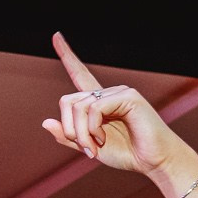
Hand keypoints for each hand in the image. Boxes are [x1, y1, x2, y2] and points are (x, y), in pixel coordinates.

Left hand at [41, 32, 197, 190]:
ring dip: (81, 133)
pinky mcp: (128, 96)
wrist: (153, 161)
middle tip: (85, 149)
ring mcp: (118, 92)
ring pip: (80, 107)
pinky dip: (92, 128)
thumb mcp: (89, 147)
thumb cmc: (127, 153)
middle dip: (70, 130)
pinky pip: (94, 108)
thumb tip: (45, 122)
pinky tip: (103, 139)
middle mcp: (107, 93)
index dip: (67, 55)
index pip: (79, 74)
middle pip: (68, 101)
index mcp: (98, 102)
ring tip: (95, 147)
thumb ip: (69, 136)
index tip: (56, 36)